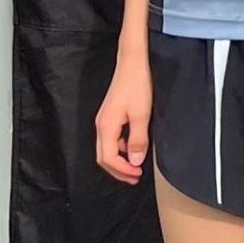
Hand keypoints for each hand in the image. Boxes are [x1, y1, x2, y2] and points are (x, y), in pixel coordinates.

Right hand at [94, 60, 152, 184]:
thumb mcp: (142, 115)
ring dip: (119, 160)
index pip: (107, 158)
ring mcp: (105, 119)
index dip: (122, 170)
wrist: (133, 63)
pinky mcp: (111, 114)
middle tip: (133, 178)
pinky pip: (112, 138)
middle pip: (103, 157)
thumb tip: (134, 161)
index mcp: (106, 126)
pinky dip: (121, 148)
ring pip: (107, 148)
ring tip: (135, 167)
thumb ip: (137, 140)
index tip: (136, 175)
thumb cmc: (137, 85)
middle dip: (118, 170)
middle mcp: (101, 125)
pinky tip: (134, 148)